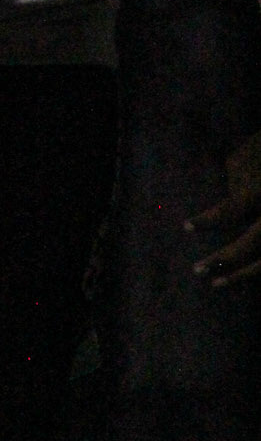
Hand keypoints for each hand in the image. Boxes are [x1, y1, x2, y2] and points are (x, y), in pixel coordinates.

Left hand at [185, 128, 260, 286]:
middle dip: (226, 258)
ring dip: (243, 276)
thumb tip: (228, 205)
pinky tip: (240, 279)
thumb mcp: (248, 155)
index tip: (187, 227)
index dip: (210, 219)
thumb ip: (237, 179)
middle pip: (254, 242)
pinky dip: (257, 272)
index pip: (235, 208)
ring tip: (216, 285)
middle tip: (197, 270)